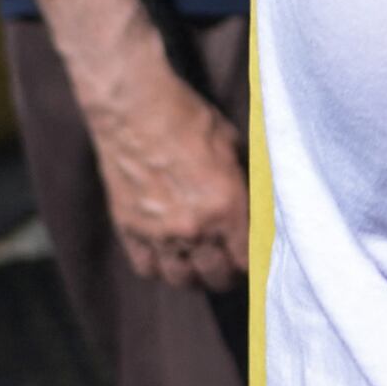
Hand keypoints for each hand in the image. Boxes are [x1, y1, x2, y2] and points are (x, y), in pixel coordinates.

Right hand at [83, 52, 247, 293]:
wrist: (133, 105)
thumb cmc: (186, 116)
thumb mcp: (231, 143)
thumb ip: (243, 178)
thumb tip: (257, 196)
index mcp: (225, 207)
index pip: (247, 259)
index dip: (254, 260)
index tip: (254, 255)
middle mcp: (194, 228)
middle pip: (216, 277)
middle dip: (227, 272)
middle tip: (230, 260)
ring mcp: (158, 232)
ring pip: (181, 280)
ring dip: (195, 275)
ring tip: (200, 263)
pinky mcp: (129, 228)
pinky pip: (147, 268)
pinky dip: (160, 267)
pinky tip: (169, 256)